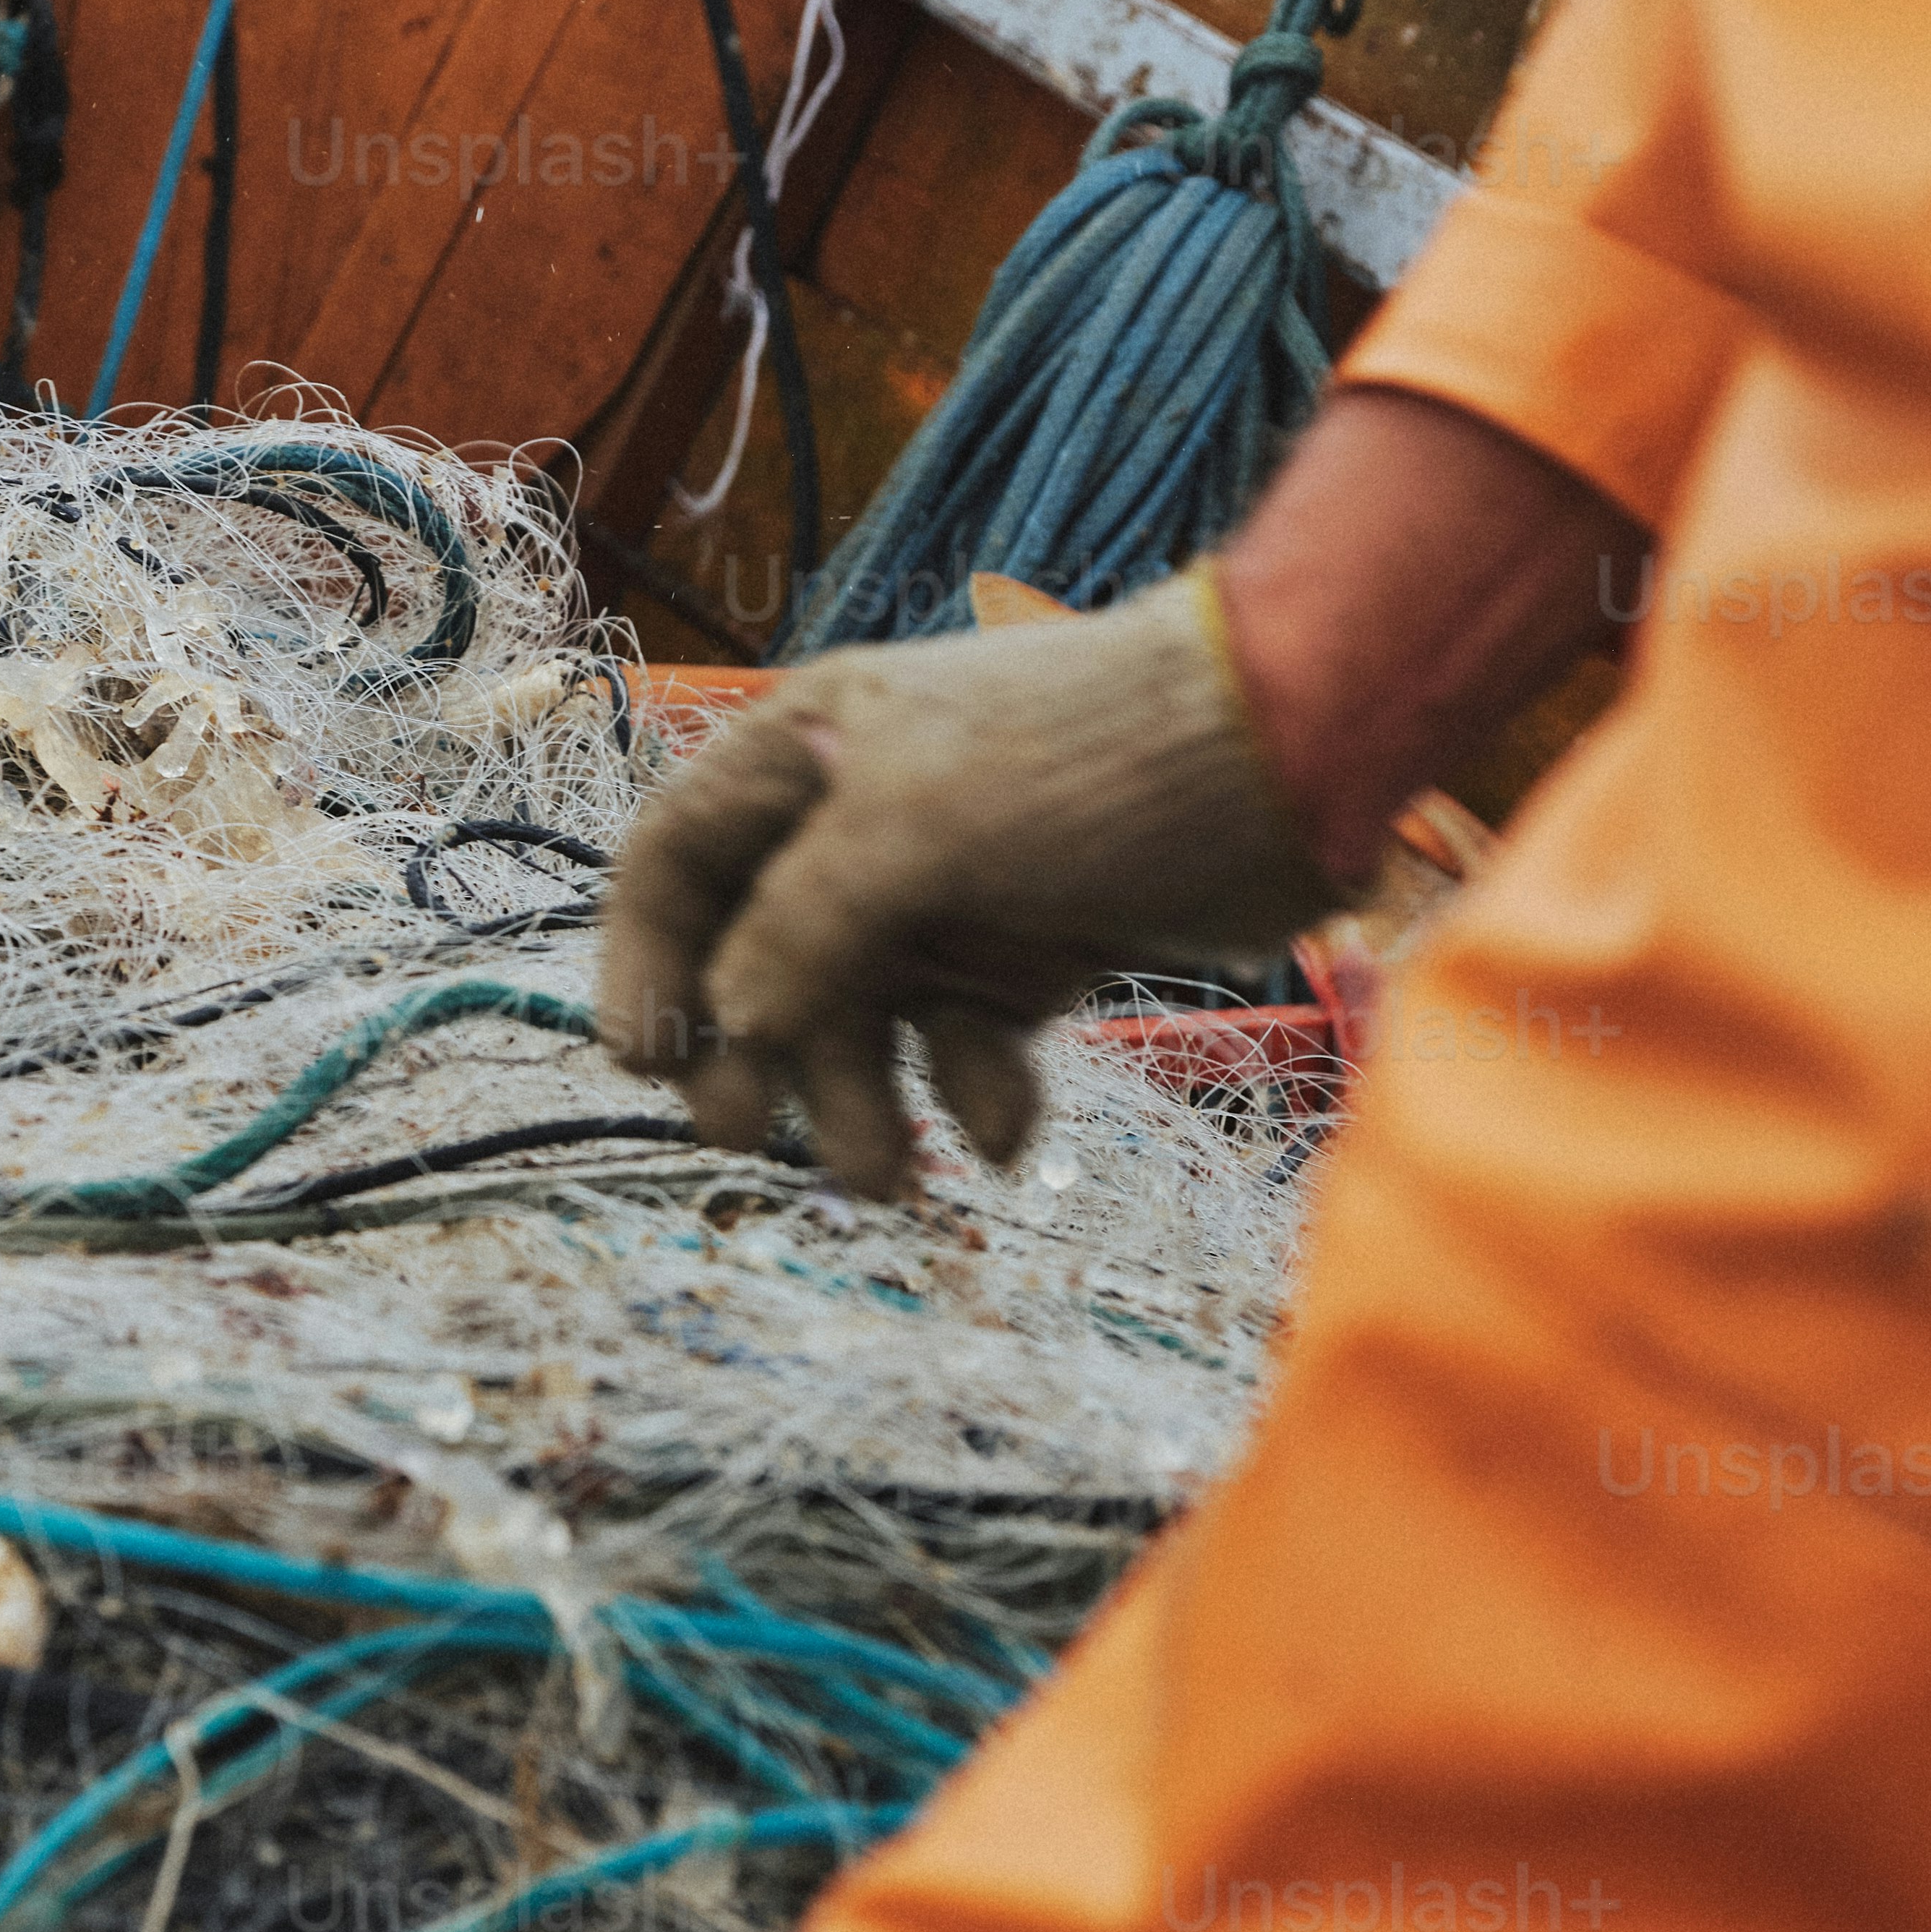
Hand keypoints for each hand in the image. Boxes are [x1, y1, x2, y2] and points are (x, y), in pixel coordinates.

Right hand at [597, 566, 1334, 1188]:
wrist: (1288, 756)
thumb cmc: (1087, 758)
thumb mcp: (913, 825)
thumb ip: (802, 924)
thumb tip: (728, 1025)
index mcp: (808, 752)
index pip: (676, 858)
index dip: (642, 958)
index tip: (645, 1060)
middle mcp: (861, 821)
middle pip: (756, 961)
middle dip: (755, 1059)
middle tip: (757, 1138)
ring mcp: (948, 890)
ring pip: (860, 1021)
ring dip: (861, 1106)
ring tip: (891, 1179)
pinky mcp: (1030, 949)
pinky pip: (963, 1045)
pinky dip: (973, 1095)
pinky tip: (1006, 1131)